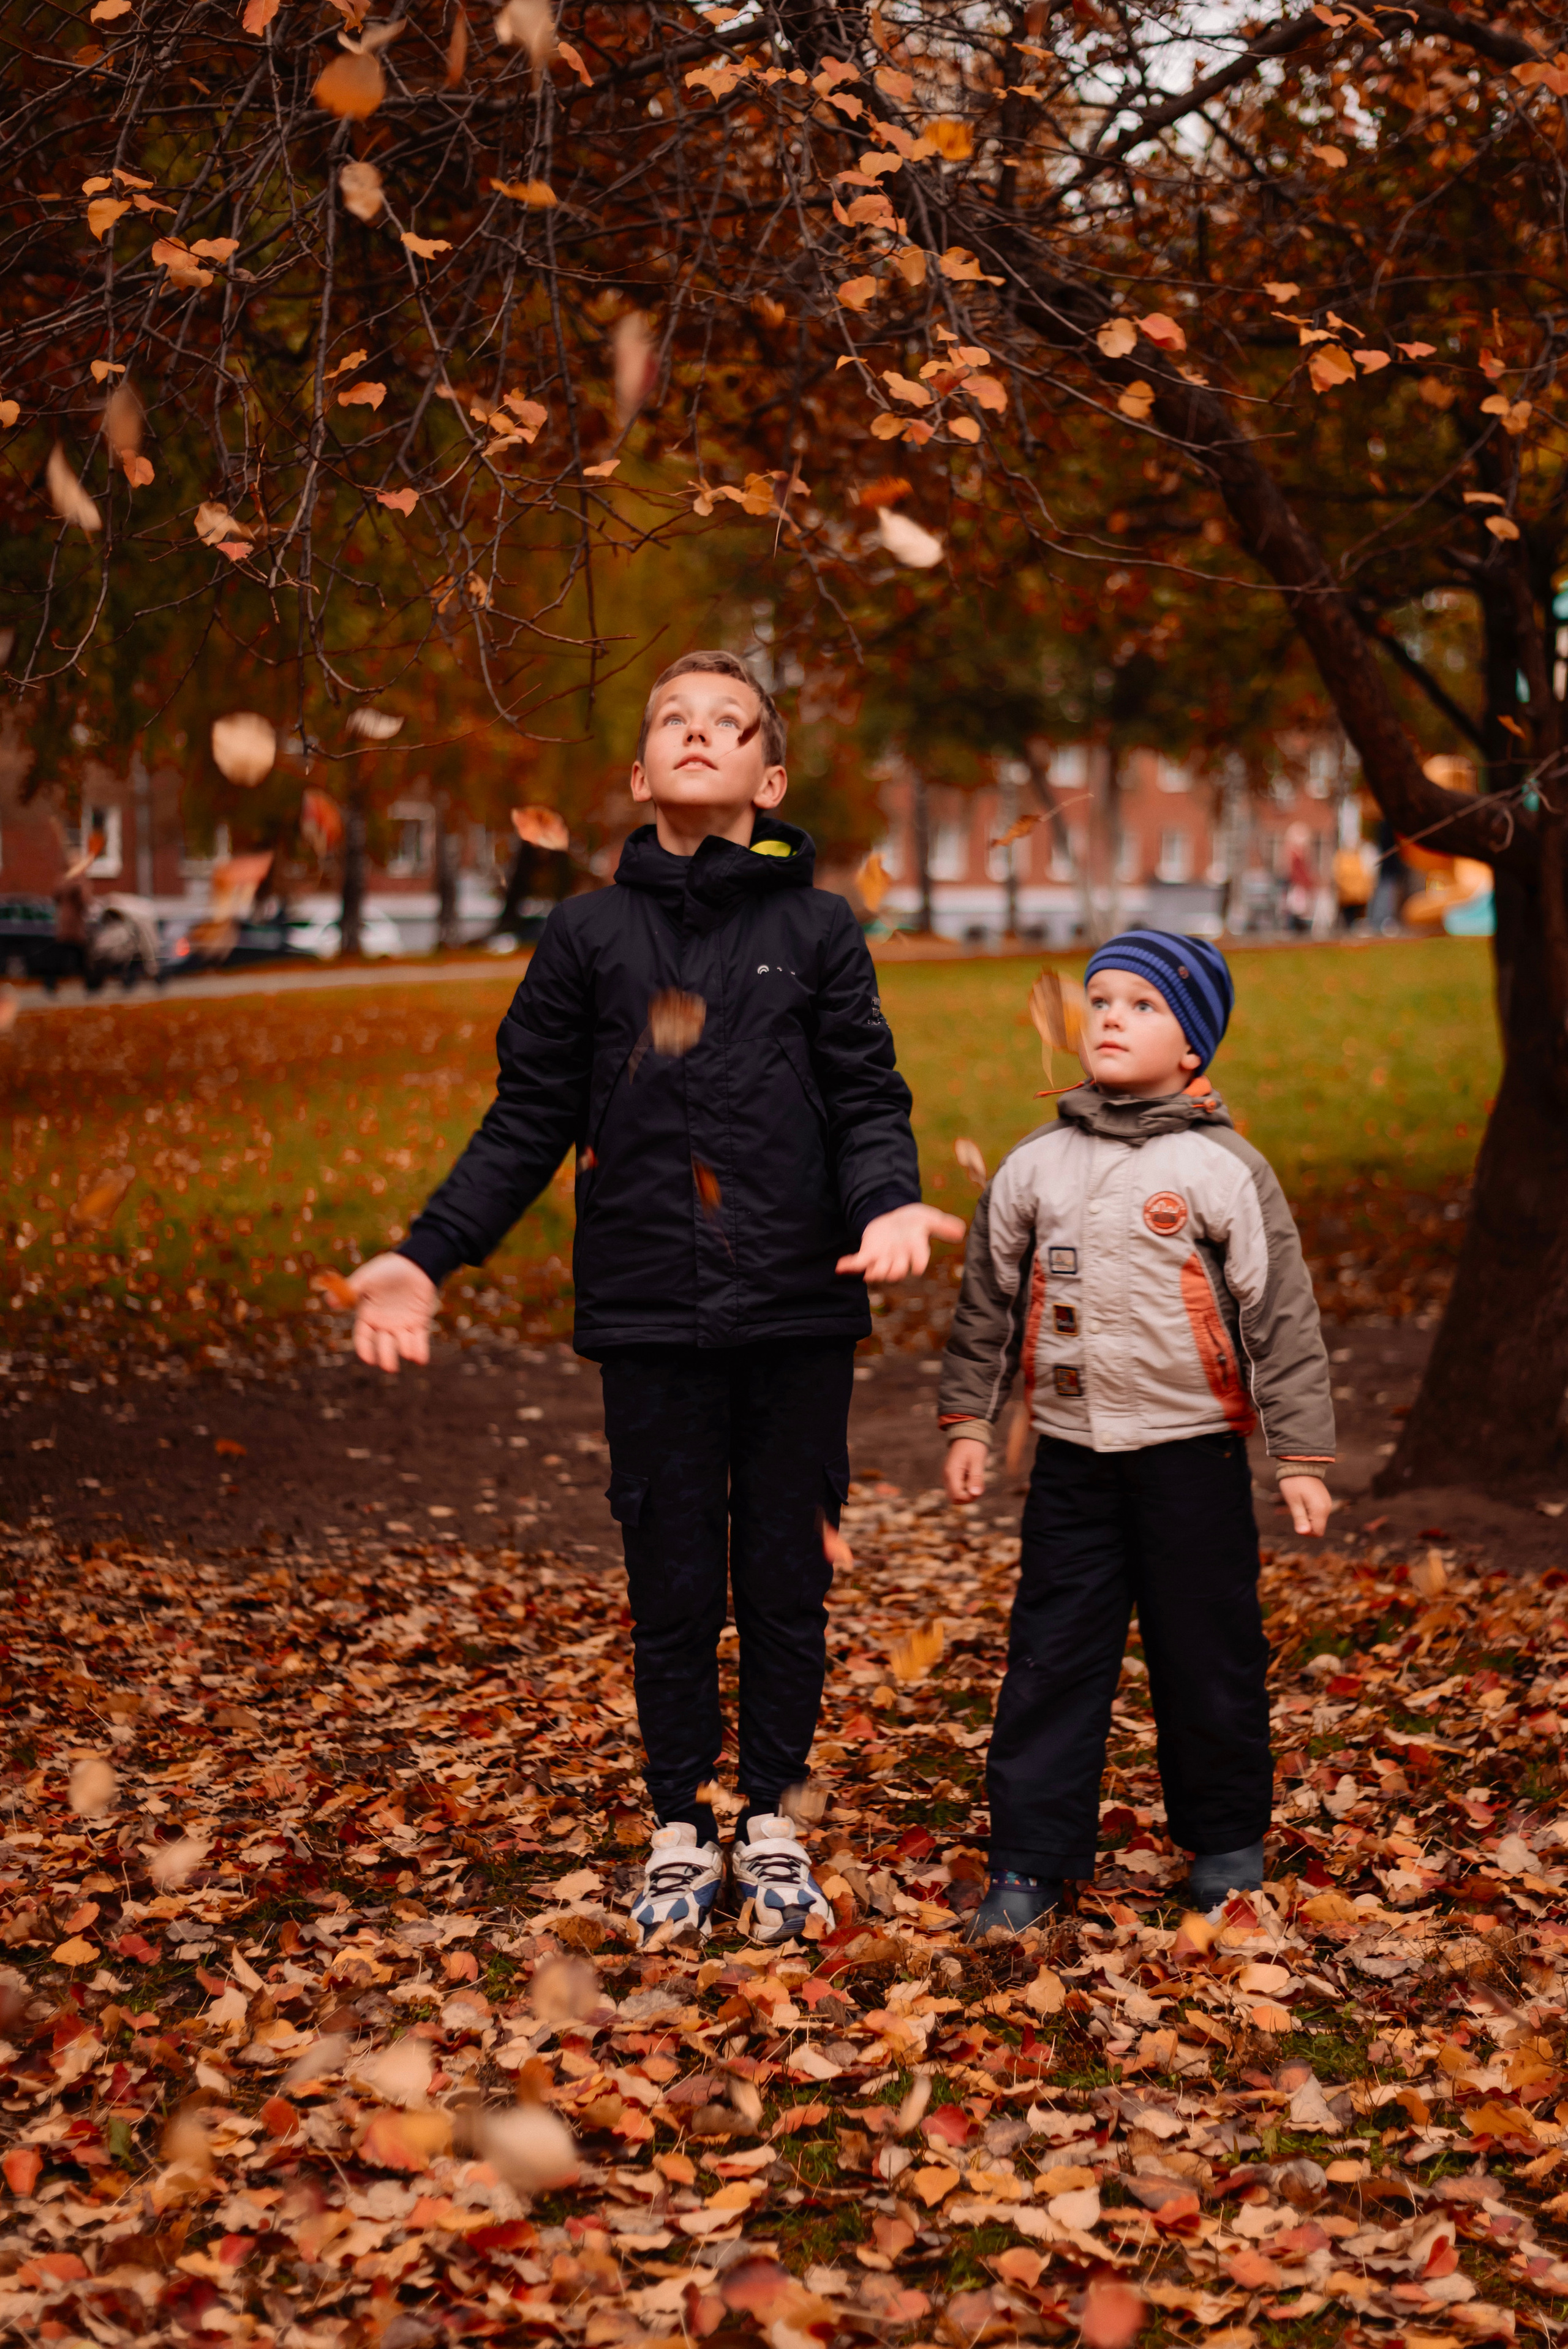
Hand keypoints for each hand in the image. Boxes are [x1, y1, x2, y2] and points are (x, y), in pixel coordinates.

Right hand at [350, 1252, 438, 1372]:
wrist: (414, 1262)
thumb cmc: (387, 1269)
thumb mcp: (367, 1278)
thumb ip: (351, 1290)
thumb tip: (329, 1300)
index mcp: (368, 1316)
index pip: (363, 1337)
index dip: (365, 1349)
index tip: (369, 1359)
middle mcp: (384, 1324)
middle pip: (383, 1346)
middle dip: (386, 1357)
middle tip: (390, 1367)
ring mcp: (402, 1324)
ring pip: (402, 1344)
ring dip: (406, 1350)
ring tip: (409, 1353)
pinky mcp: (419, 1322)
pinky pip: (419, 1339)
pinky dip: (421, 1350)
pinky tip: (421, 1359)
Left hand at [836, 1202, 965, 1282]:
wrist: (894, 1217)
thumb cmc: (913, 1220)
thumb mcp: (928, 1218)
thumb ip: (943, 1225)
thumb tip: (962, 1230)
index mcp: (915, 1250)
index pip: (919, 1259)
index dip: (918, 1262)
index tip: (918, 1266)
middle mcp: (900, 1258)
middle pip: (897, 1270)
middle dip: (894, 1271)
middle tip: (892, 1271)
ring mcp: (883, 1258)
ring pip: (879, 1271)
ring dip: (874, 1272)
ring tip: (869, 1272)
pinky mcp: (868, 1254)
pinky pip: (859, 1263)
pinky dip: (849, 1266)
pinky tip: (840, 1266)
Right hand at [945, 1437, 987, 1505]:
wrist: (967, 1433)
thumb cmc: (973, 1446)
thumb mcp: (977, 1461)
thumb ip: (976, 1478)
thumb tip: (975, 1494)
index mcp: (952, 1473)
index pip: (957, 1496)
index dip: (970, 1497)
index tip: (979, 1489)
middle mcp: (946, 1477)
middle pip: (954, 1499)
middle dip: (968, 1498)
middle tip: (978, 1486)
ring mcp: (947, 1477)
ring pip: (955, 1495)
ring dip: (967, 1493)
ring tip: (975, 1480)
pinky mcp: (950, 1476)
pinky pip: (956, 1488)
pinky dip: (965, 1488)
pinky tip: (971, 1477)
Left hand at [1278, 1473, 1331, 1536]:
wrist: (1300, 1463)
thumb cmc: (1294, 1482)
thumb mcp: (1293, 1502)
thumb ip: (1300, 1518)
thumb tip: (1304, 1533)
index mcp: (1320, 1510)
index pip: (1317, 1533)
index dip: (1305, 1532)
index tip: (1295, 1520)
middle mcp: (1327, 1507)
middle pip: (1316, 1526)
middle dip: (1303, 1523)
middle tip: (1291, 1510)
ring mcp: (1326, 1503)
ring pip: (1315, 1519)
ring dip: (1303, 1516)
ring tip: (1292, 1504)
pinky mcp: (1323, 1499)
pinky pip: (1315, 1511)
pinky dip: (1306, 1510)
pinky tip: (1297, 1501)